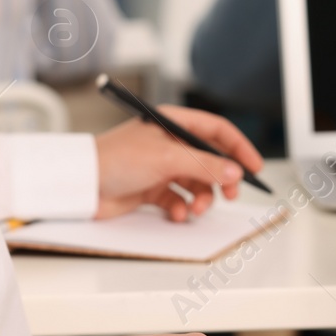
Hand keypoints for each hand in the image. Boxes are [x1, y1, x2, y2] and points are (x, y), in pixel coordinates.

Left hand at [94, 105, 263, 220]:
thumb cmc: (115, 159)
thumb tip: (234, 172)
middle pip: (210, 159)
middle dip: (222, 179)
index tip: (254, 168)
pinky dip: (181, 207)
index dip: (238, 147)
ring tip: (195, 208)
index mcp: (173, 123)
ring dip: (202, 197)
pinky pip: (179, 198)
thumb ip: (204, 165)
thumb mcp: (166, 158)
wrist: (81, 184)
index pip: (216, 130)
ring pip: (196, 182)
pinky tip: (175, 213)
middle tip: (230, 195)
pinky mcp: (151, 188)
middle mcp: (169, 143)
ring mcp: (161, 166)